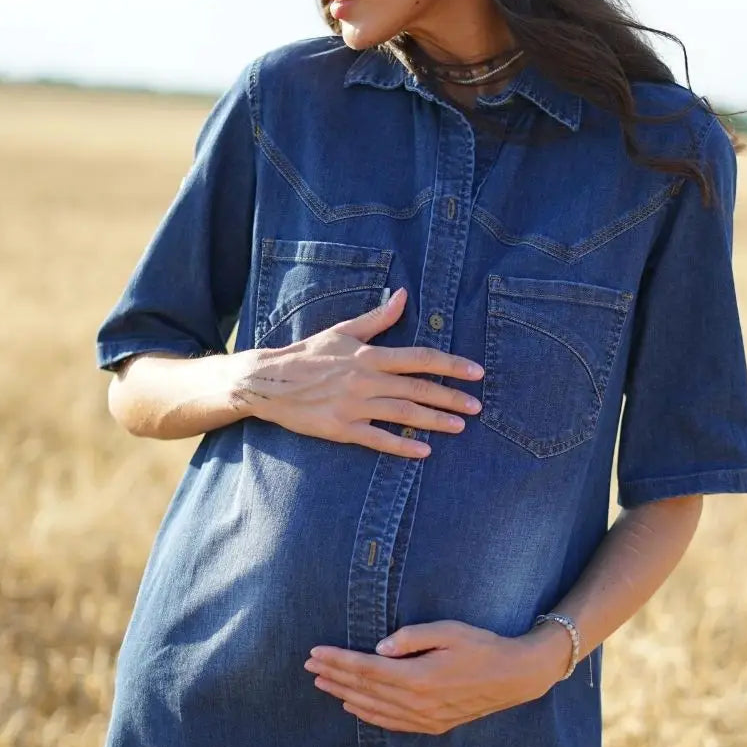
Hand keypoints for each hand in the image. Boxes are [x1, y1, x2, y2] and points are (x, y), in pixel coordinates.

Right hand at [226, 286, 483, 458]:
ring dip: (434, 421)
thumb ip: (378, 318)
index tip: (476, 372)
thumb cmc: (308, 354)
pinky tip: (423, 450)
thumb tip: (403, 295)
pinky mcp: (341, 428)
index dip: (450, 365)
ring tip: (460, 426)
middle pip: (417, 388)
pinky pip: (378, 438)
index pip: (419, 358)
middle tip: (478, 406)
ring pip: (403, 413)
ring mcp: (354, 406)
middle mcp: (365, 380)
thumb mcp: (342, 331)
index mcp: (368, 355)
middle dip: (451, 397)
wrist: (268, 382)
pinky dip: (402, 445)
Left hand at [303, 618, 568, 734]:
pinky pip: (391, 723)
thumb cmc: (482, 646)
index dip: (337, 660)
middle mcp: (417, 702)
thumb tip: (377, 649)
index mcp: (417, 677)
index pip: (365, 669)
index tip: (315, 652)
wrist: (515, 676)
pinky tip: (353, 706)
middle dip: (333, 676)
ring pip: (373, 708)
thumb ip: (410, 638)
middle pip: (363, 689)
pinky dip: (368, 715)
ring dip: (344, 695)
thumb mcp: (447, 631)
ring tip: (322, 684)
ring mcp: (424, 718)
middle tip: (309, 666)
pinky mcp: (433, 725)